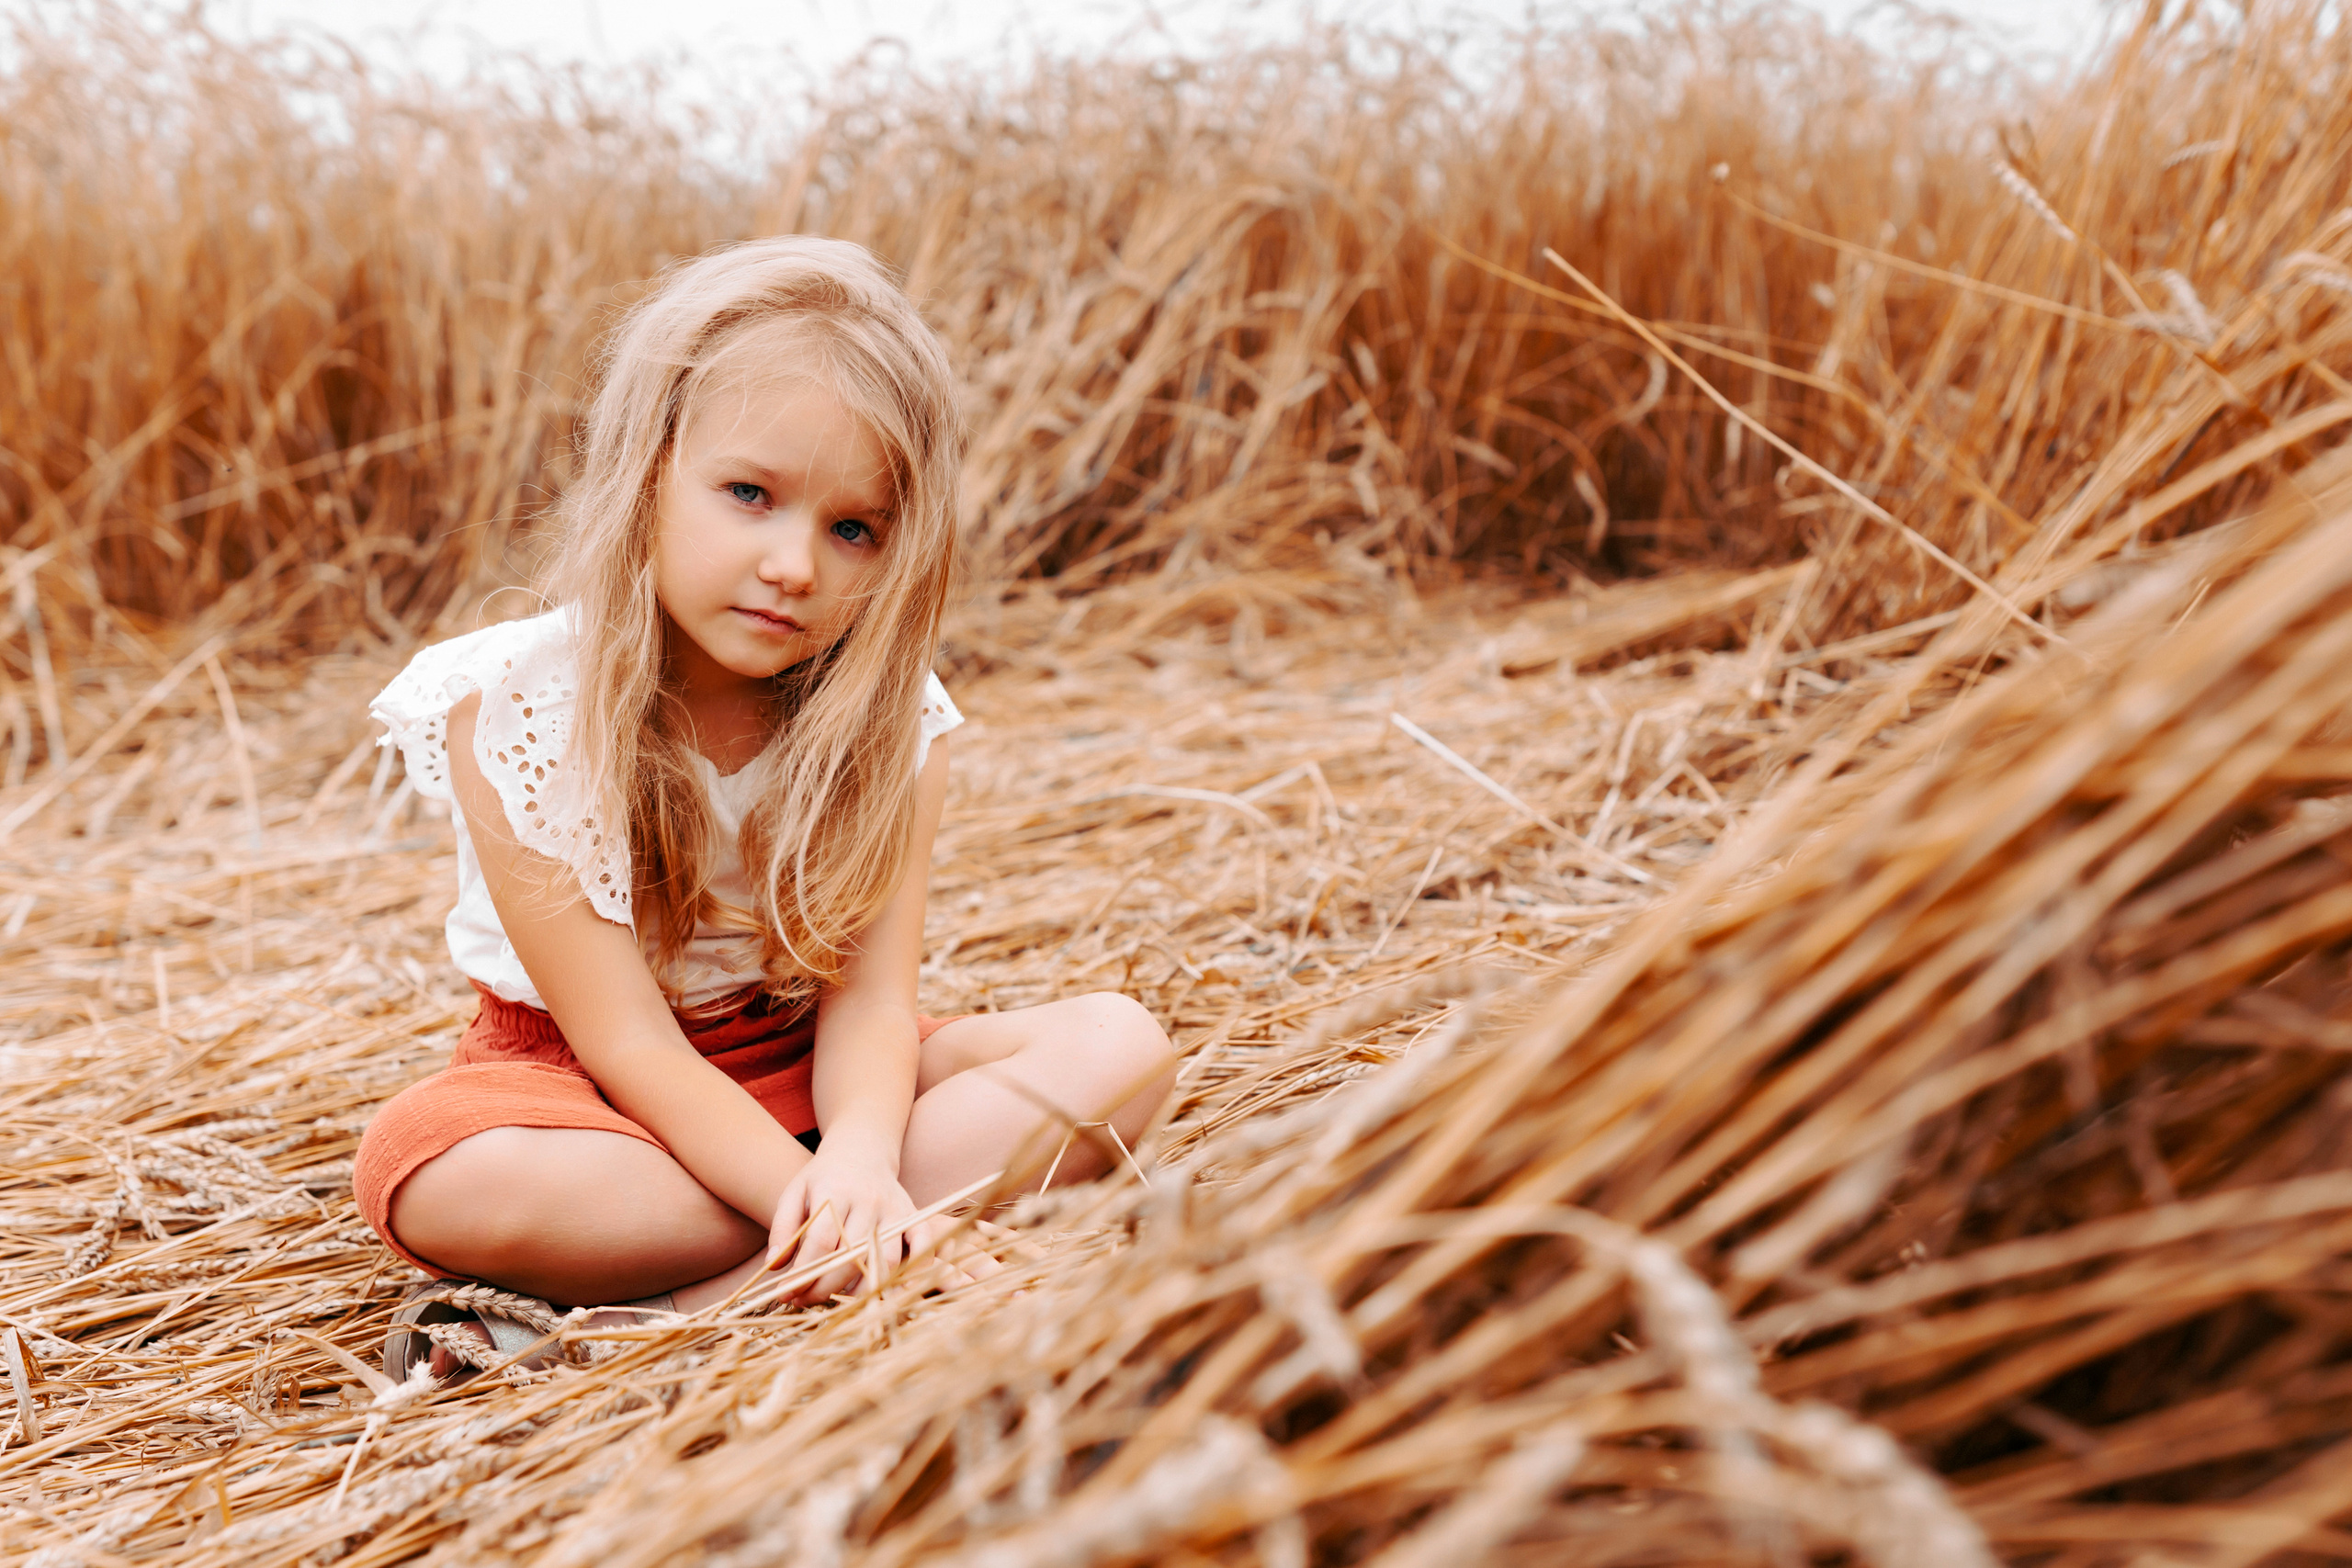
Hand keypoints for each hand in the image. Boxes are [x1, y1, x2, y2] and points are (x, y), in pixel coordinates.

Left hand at [765, 1153, 1009, 1303]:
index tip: (786, 1294)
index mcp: (835, 1191)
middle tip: (804, 1301)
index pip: (821, 1241)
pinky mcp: (913, 1214)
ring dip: (861, 1289)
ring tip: (837, 1300)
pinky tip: (890, 1289)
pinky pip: (921, 1246)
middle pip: (851, 1256)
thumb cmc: (823, 1177)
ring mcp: (895, 1208)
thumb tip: (774, 1267)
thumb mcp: (794, 1192)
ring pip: (886, 1259)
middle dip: (825, 1287)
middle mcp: (869, 1200)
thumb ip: (782, 1227)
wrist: (861, 1149)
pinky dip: (913, 1270)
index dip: (803, 1273)